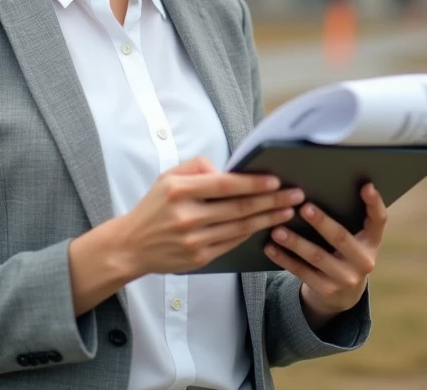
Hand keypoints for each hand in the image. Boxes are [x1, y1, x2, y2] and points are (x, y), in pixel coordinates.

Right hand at [114, 156, 304, 275]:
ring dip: (268, 218)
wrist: (130, 246)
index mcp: (179, 191)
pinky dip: (252, 233)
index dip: (253, 183)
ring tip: (289, 210)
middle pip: (239, 208)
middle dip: (272, 201)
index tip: (276, 181)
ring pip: (240, 227)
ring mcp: (193, 240)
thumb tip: (226, 172)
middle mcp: (187, 216)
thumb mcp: (168, 177)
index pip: (224, 185)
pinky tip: (267, 225)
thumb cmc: (154, 207)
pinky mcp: (199, 258)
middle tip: (296, 195)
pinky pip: (232, 243)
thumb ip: (197, 167)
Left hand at [263, 182, 387, 327]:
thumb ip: (349, 218)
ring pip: (317, 257)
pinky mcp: (327, 290)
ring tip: (277, 229)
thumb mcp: (356, 239)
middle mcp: (364, 261)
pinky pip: (302, 272)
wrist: (344, 294)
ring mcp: (346, 279)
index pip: (379, 220)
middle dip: (321, 222)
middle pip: (341, 238)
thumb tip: (325, 186)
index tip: (366, 185)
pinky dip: (284, 259)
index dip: (374, 203)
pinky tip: (271, 247)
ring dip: (296, 242)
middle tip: (303, 207)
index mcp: (372, 242)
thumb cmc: (345, 252)